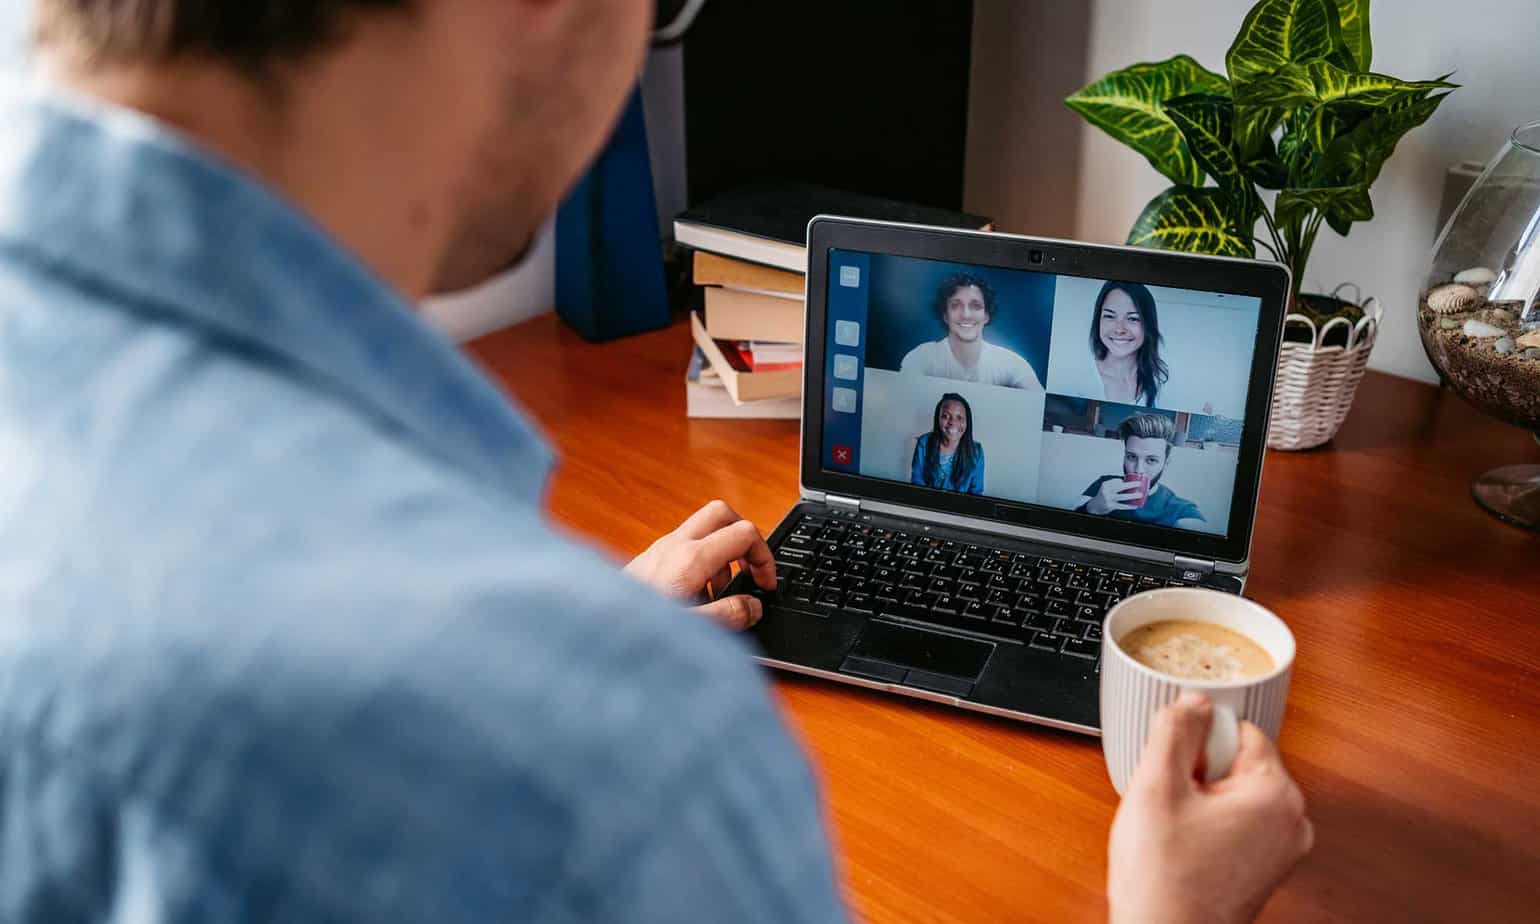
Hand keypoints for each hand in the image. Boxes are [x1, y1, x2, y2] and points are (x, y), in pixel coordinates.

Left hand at [623, 500, 776, 629]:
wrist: (588, 630)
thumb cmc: (632, 631)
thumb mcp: (694, 630)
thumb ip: (730, 615)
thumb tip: (753, 606)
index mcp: (690, 559)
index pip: (744, 533)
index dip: (765, 556)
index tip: (766, 583)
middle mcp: (673, 546)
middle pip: (722, 513)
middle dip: (744, 537)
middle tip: (750, 570)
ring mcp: (659, 549)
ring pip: (703, 529)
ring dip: (721, 554)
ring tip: (720, 595)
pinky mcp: (648, 559)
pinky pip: (684, 547)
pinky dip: (700, 563)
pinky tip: (694, 599)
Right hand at [1086, 478, 1141, 514]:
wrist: (1094, 506)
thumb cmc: (1103, 495)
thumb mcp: (1106, 488)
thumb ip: (1114, 484)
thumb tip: (1128, 481)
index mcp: (1106, 485)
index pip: (1117, 480)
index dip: (1125, 481)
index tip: (1132, 481)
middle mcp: (1106, 491)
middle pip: (1120, 487)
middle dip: (1131, 485)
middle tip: (1139, 484)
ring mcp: (1108, 499)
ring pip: (1122, 497)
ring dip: (1132, 496)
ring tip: (1140, 495)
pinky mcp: (1110, 506)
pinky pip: (1122, 506)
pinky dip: (1129, 506)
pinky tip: (1135, 506)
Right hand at [1107, 693, 1312, 923]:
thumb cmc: (1165, 881)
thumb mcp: (1155, 787)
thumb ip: (1175, 730)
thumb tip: (1195, 700)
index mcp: (1276, 794)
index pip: (1238, 729)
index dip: (1196, 743)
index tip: (1175, 772)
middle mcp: (1291, 821)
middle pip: (1237, 761)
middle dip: (1196, 772)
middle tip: (1170, 806)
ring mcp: (1281, 849)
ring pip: (1232, 793)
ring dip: (1198, 800)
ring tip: (1175, 832)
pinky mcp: (1265, 869)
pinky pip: (1235, 824)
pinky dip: (1207, 827)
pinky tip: (1183, 849)